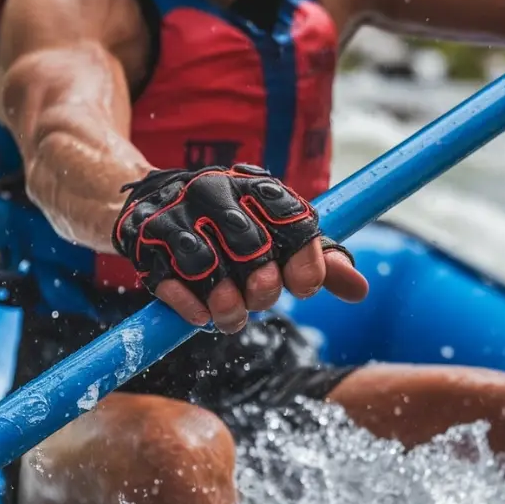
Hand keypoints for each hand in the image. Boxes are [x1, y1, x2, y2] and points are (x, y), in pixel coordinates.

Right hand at [113, 165, 368, 332]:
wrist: (155, 205)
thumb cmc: (229, 228)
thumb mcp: (275, 237)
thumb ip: (317, 261)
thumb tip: (360, 289)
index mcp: (255, 186)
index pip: (293, 219)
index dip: (305, 260)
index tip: (302, 288)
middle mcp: (217, 190)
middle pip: (252, 247)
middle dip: (262, 289)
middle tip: (259, 302)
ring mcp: (178, 211)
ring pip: (208, 267)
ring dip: (226, 306)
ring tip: (230, 317)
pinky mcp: (144, 235)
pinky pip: (170, 280)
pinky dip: (191, 306)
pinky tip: (201, 314)